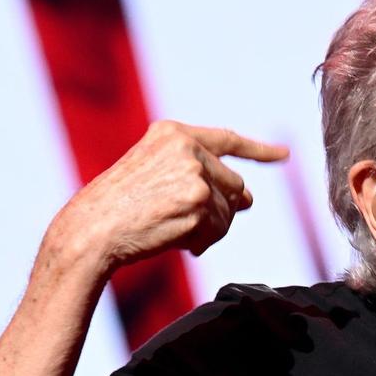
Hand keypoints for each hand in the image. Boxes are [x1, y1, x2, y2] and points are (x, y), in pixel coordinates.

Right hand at [49, 120, 288, 272]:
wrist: (92, 230)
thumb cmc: (119, 209)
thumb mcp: (155, 176)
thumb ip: (200, 177)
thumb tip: (248, 199)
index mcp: (173, 133)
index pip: (227, 140)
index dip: (259, 150)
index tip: (283, 154)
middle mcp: (187, 146)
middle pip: (234, 184)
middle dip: (222, 209)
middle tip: (194, 224)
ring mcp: (195, 172)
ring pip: (229, 209)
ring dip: (211, 229)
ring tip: (179, 233)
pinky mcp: (199, 201)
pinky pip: (219, 229)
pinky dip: (204, 241)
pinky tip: (180, 243)